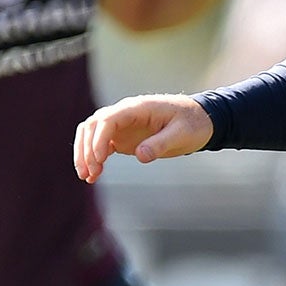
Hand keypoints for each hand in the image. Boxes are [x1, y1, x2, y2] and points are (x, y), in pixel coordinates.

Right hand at [74, 94, 213, 182]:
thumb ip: (160, 143)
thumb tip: (140, 156)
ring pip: (91, 134)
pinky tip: (93, 176)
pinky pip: (101, 145)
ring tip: (87, 177)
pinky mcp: (124, 137)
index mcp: (137, 108)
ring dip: (85, 154)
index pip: (107, 120)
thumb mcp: (181, 134)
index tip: (98, 160)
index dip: (98, 139)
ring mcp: (122, 125)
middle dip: (86, 149)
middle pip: (92, 126)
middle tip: (90, 173)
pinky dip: (94, 158)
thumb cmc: (192, 123)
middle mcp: (124, 113)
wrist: (200, 120)